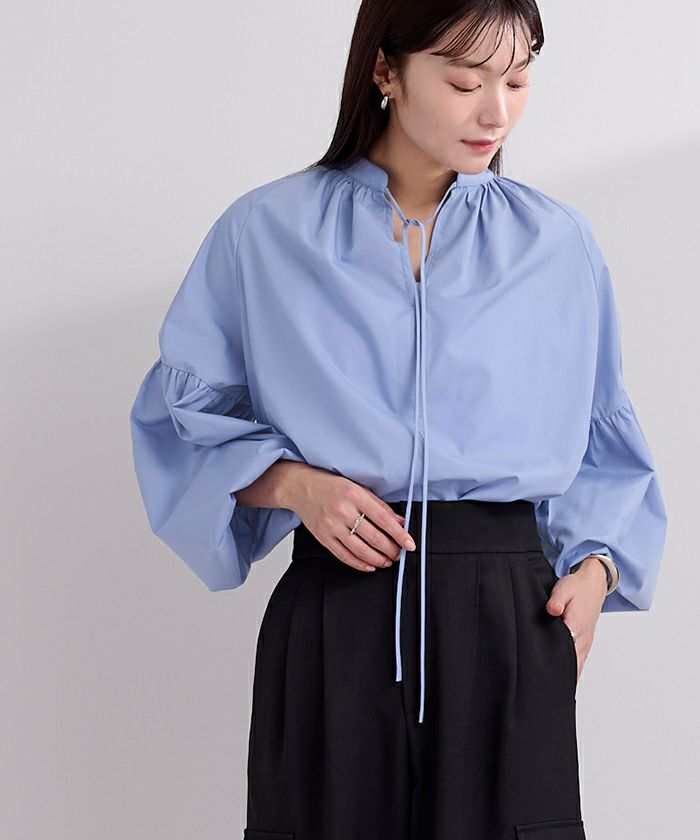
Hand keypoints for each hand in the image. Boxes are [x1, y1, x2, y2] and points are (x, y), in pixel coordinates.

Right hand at [279, 464, 416, 572]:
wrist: (300, 487)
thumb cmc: (331, 485)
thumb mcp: (358, 488)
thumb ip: (379, 505)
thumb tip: (400, 521)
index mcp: (355, 495)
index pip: (383, 519)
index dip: (399, 534)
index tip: (409, 543)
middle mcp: (343, 511)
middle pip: (374, 537)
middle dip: (391, 549)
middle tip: (399, 554)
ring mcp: (332, 526)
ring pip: (360, 550)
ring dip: (378, 559)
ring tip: (387, 561)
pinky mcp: (323, 537)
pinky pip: (344, 556)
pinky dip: (359, 564)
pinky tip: (370, 565)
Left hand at [545, 555, 608, 682]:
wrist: (593, 586)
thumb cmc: (576, 588)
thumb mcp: (563, 588)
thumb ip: (556, 600)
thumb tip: (552, 610)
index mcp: (576, 627)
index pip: (565, 652)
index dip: (554, 664)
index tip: (542, 676)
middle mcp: (582, 639)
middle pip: (571, 665)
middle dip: (558, 677)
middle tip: (542, 690)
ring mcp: (584, 644)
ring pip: (576, 668)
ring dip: (565, 678)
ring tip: (550, 692)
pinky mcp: (584, 645)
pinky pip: (578, 664)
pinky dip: (572, 675)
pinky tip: (562, 684)